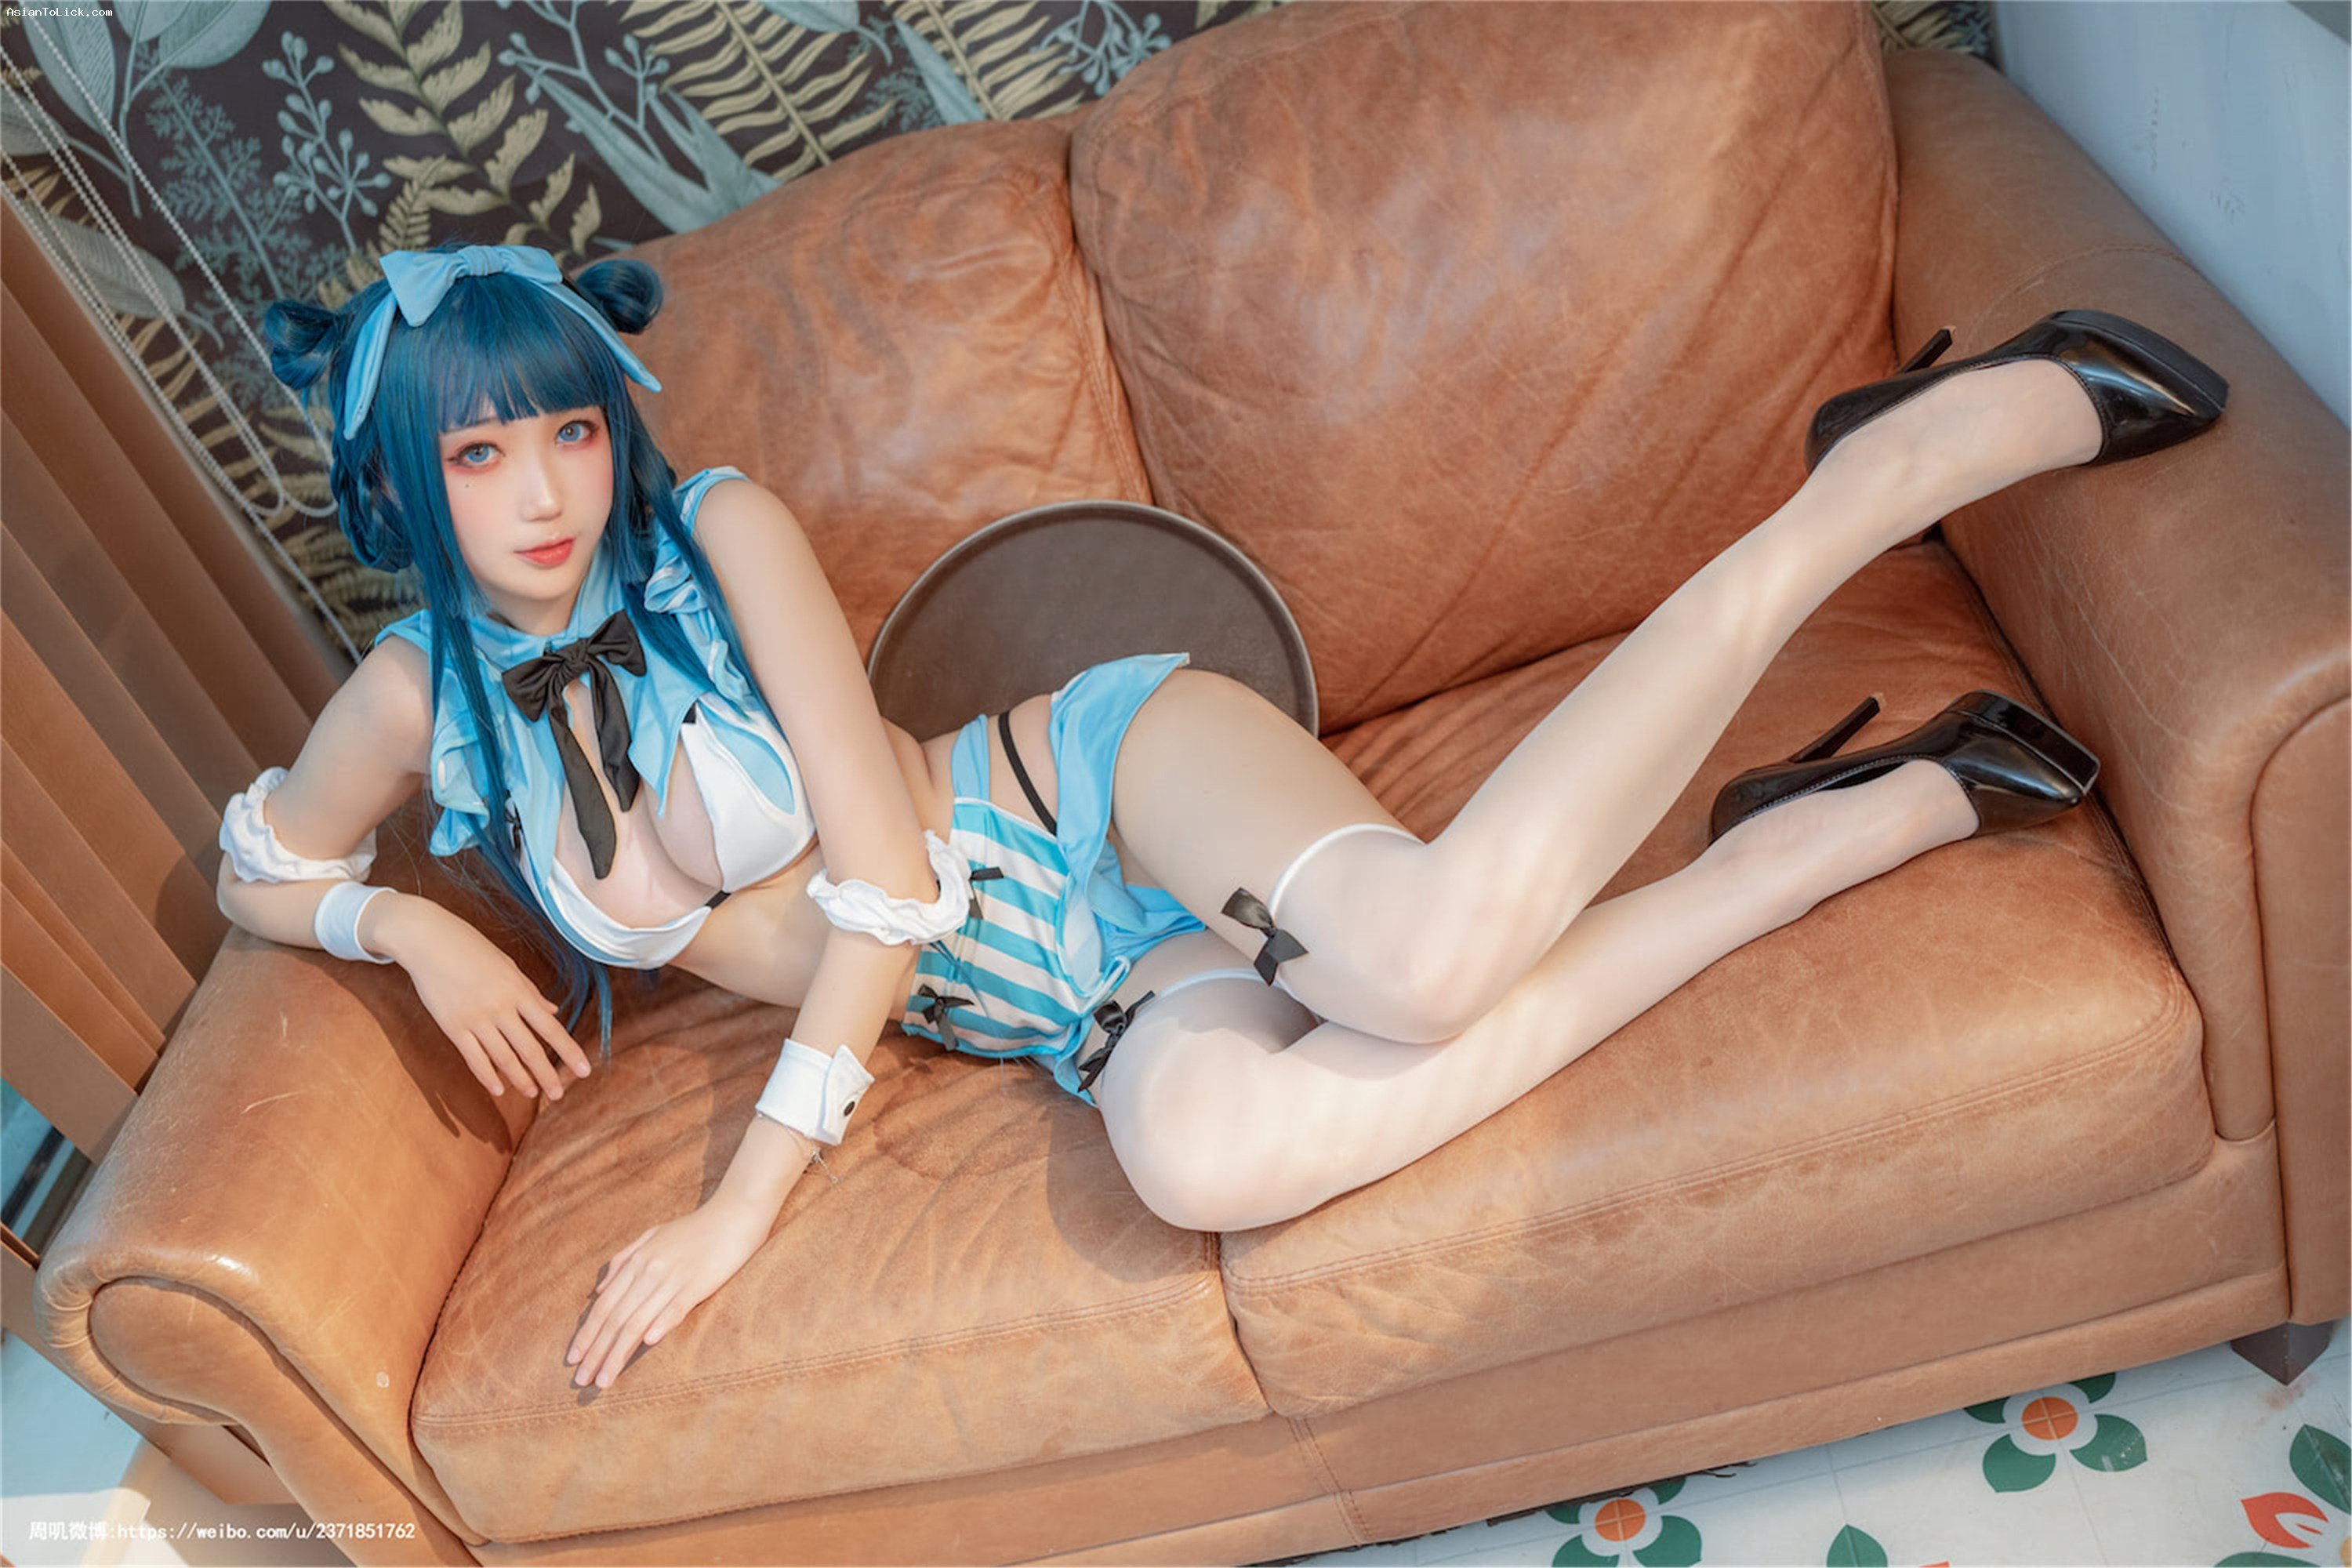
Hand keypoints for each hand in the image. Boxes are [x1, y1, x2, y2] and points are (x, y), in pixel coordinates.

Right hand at [374, 894, 591, 1099]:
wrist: (429, 940)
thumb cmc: (471, 949)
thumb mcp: (507, 966)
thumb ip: (530, 992)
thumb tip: (552, 1011)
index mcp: (518, 990)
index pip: (551, 1027)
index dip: (569, 1051)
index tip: (585, 1071)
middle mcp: (500, 1007)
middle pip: (529, 1048)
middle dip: (546, 1075)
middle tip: (558, 1095)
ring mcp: (475, 1018)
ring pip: (503, 1058)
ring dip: (520, 1079)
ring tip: (533, 1094)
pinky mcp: (452, 1026)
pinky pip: (473, 1057)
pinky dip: (487, 1076)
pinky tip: (498, 1090)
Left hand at [569, 1197, 772, 1388]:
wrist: (734, 1215)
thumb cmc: (694, 1229)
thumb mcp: (652, 1237)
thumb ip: (623, 1260)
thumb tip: (598, 1290)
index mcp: (636, 1262)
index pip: (604, 1306)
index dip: (586, 1334)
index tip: (572, 1361)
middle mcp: (649, 1271)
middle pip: (615, 1318)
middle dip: (595, 1352)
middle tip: (581, 1381)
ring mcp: (674, 1278)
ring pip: (638, 1321)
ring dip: (617, 1354)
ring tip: (603, 1381)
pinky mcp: (698, 1284)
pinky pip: (676, 1307)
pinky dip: (661, 1324)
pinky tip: (647, 1344)